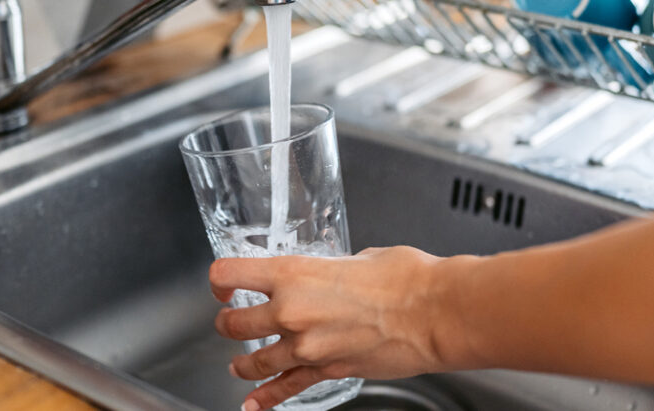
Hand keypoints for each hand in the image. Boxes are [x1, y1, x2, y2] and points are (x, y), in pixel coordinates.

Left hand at [209, 246, 447, 409]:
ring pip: (254, 361)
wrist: (434, 313)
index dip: (219, 279)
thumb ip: (332, 269)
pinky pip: (287, 387)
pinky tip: (254, 404)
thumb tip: (333, 273)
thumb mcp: (357, 258)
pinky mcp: (327, 371)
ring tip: (239, 362)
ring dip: (242, 362)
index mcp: (293, 273)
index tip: (222, 283)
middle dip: (228, 322)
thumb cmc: (405, 278)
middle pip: (233, 323)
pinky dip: (267, 397)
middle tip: (230, 320)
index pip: (230, 273)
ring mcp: (306, 346)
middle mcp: (291, 311)